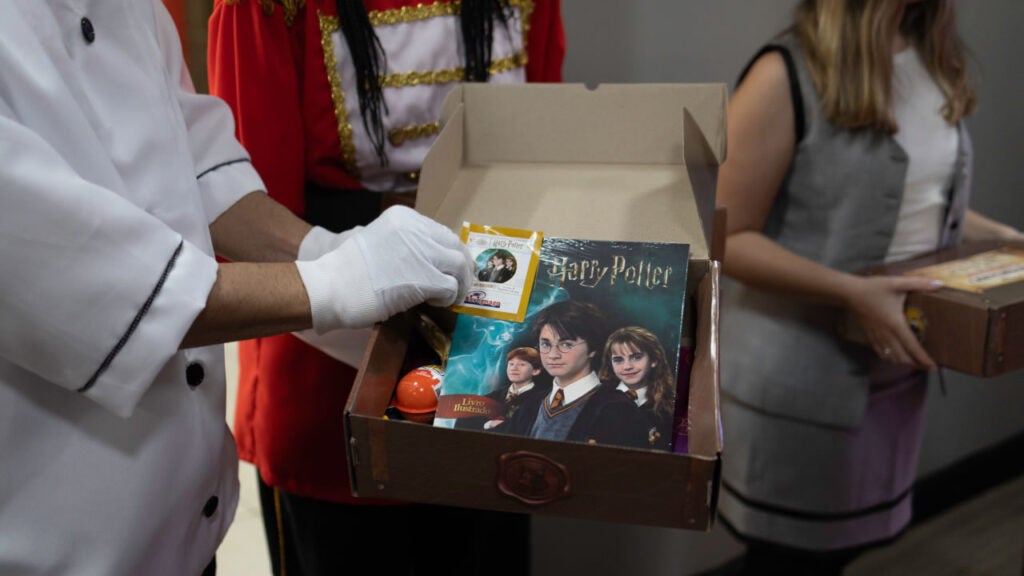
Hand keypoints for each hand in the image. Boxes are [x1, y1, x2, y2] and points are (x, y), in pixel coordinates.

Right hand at [296, 206, 472, 331]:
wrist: (332, 287)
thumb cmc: (348, 271)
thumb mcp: (379, 240)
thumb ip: (406, 244)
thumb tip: (433, 260)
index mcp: (403, 217)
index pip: (440, 232)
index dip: (449, 251)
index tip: (450, 266)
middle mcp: (416, 228)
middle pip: (454, 245)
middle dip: (462, 266)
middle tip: (461, 283)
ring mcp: (423, 252)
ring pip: (459, 265)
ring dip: (459, 284)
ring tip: (450, 296)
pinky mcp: (427, 278)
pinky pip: (452, 287)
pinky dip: (449, 297)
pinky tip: (435, 302)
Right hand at [845, 275, 942, 368]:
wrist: (851, 293)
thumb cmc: (875, 288)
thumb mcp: (898, 283)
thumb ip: (919, 283)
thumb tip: (940, 283)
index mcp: (896, 324)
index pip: (912, 347)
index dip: (923, 358)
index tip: (934, 367)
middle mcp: (887, 335)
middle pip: (902, 357)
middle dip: (915, 364)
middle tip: (927, 366)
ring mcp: (877, 337)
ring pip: (891, 357)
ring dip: (903, 362)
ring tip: (913, 363)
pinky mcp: (870, 336)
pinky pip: (881, 352)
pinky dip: (890, 358)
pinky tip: (894, 357)